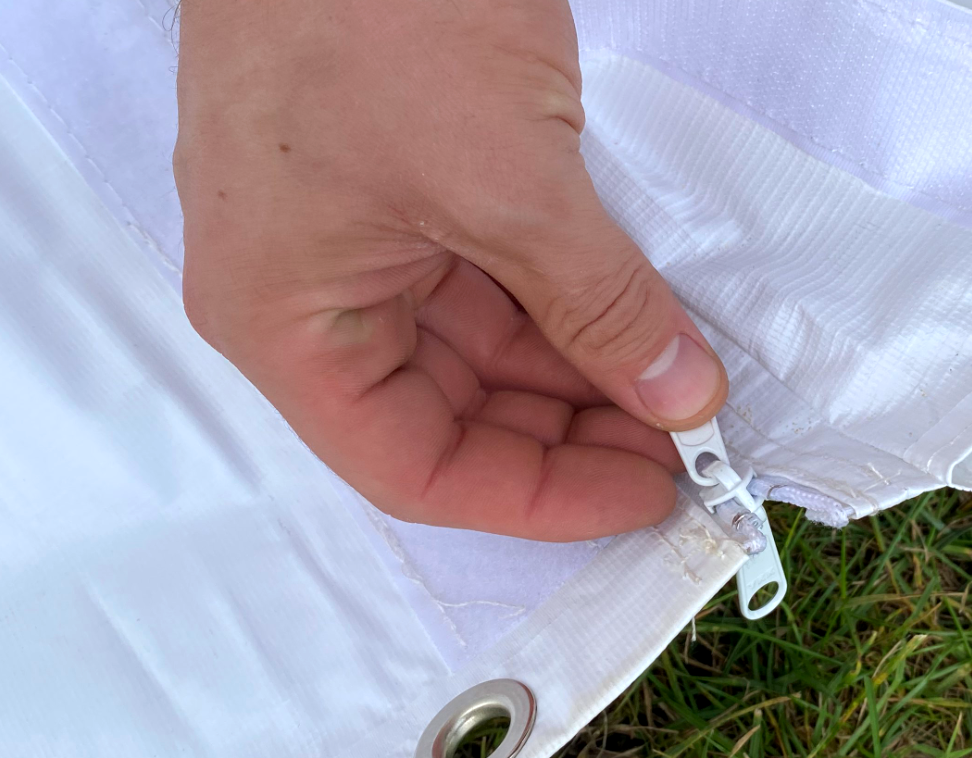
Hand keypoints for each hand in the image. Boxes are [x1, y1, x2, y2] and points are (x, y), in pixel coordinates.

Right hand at [173, 0, 727, 539]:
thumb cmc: (371, 11)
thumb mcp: (505, 182)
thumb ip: (599, 303)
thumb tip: (680, 395)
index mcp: (287, 321)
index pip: (416, 466)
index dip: (539, 496)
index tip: (647, 489)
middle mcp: (313, 294)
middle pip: (453, 411)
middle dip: (573, 429)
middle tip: (684, 432)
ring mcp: (357, 235)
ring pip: (480, 347)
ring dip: (579, 365)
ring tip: (678, 376)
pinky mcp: (404, 185)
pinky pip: (491, 275)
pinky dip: (565, 299)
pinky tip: (639, 313)